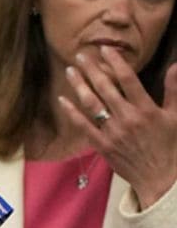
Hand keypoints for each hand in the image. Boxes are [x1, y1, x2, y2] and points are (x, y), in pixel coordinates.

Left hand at [58, 46, 176, 208]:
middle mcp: (127, 118)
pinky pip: (84, 126)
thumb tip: (175, 66)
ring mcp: (112, 132)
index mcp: (145, 109)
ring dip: (79, 86)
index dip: (115, 62)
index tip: (105, 49)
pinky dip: (72, 113)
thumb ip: (173, 90)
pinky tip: (63, 100)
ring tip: (70, 71)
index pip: (128, 80)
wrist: (159, 177)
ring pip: (92, 104)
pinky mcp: (102, 145)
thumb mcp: (176, 116)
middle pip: (105, 88)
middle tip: (81, 55)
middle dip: (92, 70)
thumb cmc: (169, 146)